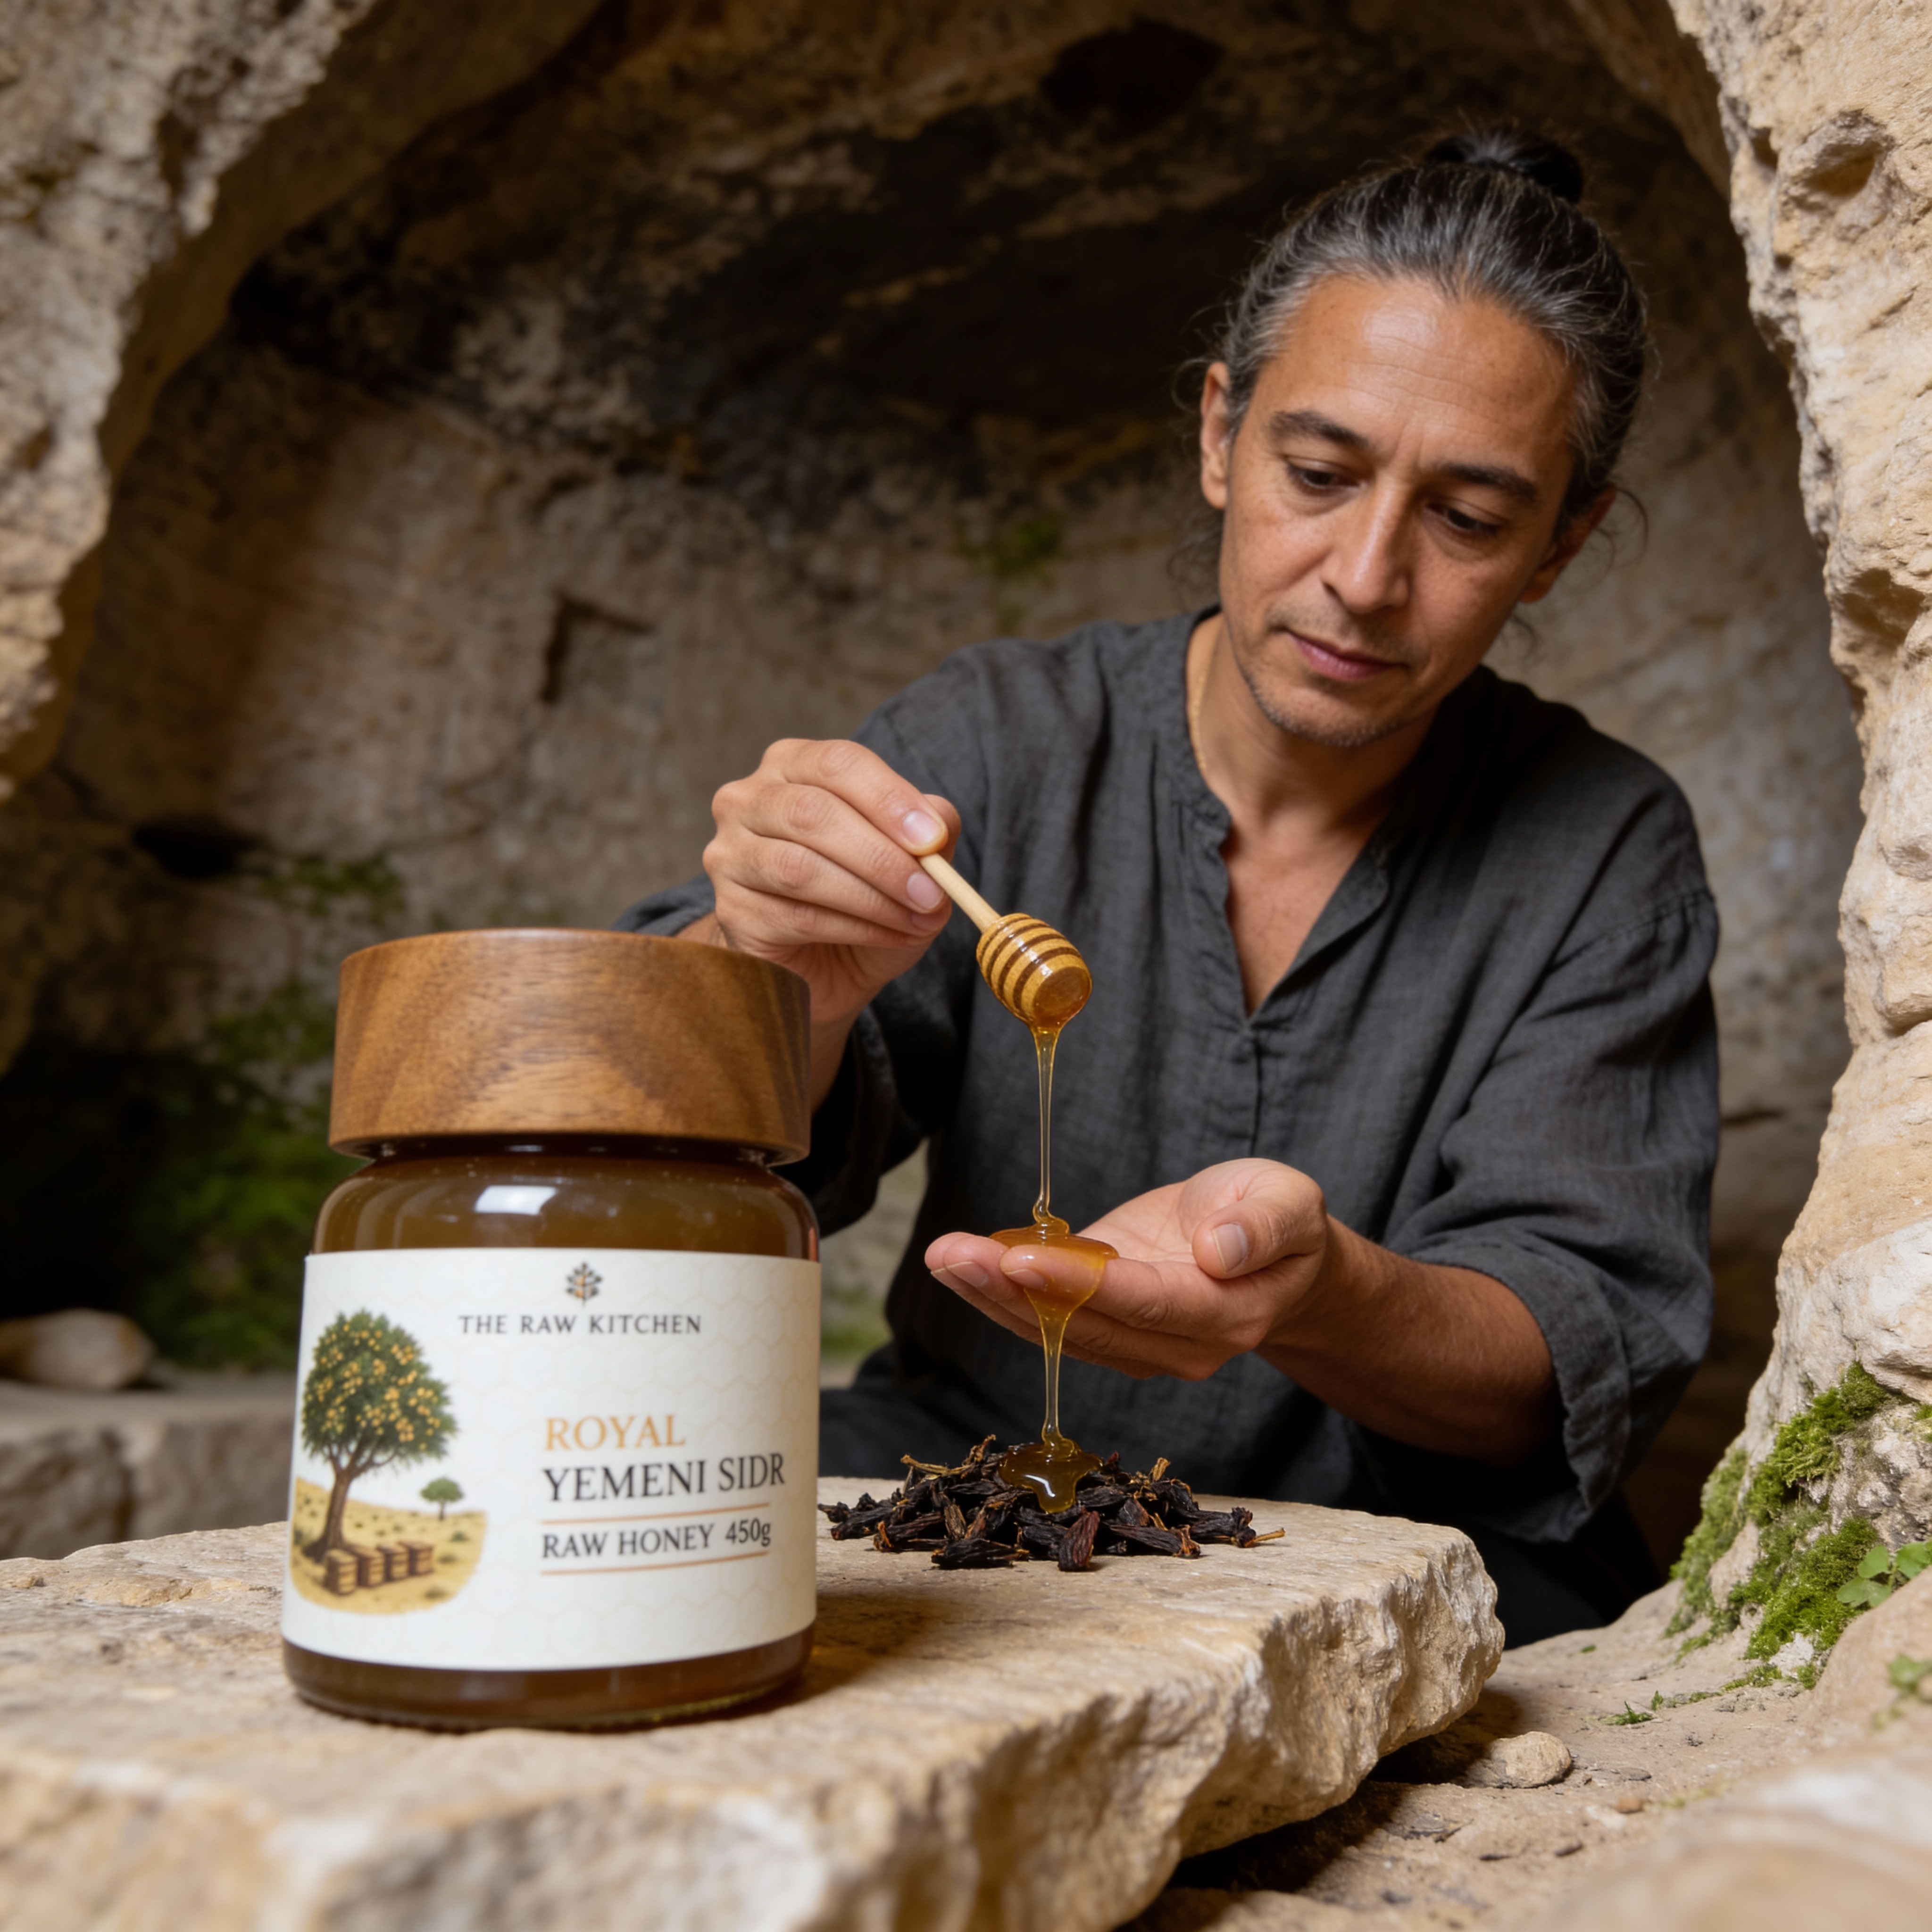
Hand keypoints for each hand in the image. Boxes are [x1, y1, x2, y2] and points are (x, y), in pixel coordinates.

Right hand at [700, 738, 961, 1027]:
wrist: (826, 962)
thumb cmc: (868, 894)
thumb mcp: (911, 856)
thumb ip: (929, 830)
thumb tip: (938, 825)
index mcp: (792, 764)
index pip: (837, 762)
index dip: (888, 798)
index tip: (933, 838)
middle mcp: (748, 800)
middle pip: (814, 814)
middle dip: (882, 856)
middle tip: (933, 893)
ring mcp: (730, 854)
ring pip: (801, 869)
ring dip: (872, 898)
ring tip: (920, 919)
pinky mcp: (732, 909)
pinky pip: (797, 918)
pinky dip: (856, 928)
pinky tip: (891, 936)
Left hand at [925, 1159, 1329, 1380]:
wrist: (1274, 1256)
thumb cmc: (1281, 1221)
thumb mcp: (1291, 1205)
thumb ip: (1263, 1227)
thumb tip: (1219, 1249)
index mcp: (1226, 1313)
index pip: (1145, 1304)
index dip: (1080, 1284)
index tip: (1020, 1257)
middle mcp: (1177, 1345)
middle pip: (1087, 1325)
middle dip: (1013, 1290)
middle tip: (953, 1255)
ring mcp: (1140, 1344)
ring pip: (1059, 1330)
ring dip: (994, 1295)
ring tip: (943, 1257)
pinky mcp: (1110, 1325)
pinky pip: (1052, 1319)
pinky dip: (1003, 1293)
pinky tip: (960, 1265)